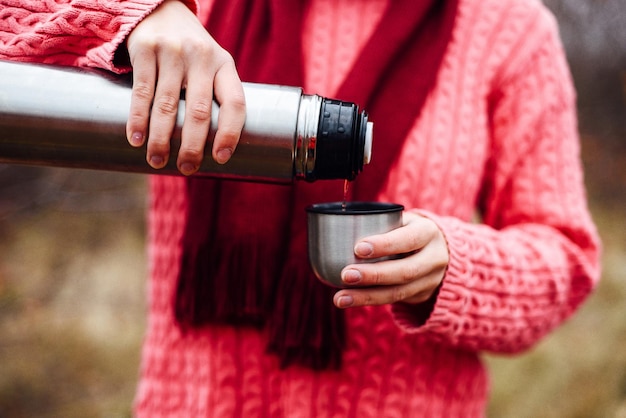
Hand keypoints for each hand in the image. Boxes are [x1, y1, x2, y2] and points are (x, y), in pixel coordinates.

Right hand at [125, 0, 245, 174]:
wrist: (160, 9)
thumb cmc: (190, 52)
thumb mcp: (211, 65)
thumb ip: (214, 96)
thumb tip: (210, 149)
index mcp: (224, 65)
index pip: (235, 103)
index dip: (230, 133)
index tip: (220, 158)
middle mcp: (202, 57)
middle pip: (199, 111)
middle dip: (192, 146)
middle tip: (187, 169)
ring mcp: (173, 52)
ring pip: (167, 105)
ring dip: (161, 139)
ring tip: (157, 161)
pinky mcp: (146, 49)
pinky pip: (142, 91)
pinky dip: (138, 119)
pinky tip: (136, 138)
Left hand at [333, 212, 448, 308]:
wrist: (440, 250)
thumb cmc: (408, 230)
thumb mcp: (402, 220)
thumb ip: (379, 223)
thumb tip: (337, 226)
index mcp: (428, 232)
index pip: (409, 239)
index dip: (385, 245)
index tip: (358, 248)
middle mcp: (435, 258)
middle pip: (405, 271)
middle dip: (373, 275)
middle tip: (345, 274)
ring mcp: (431, 280)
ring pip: (398, 292)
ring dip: (366, 297)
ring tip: (340, 298)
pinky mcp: (422, 296)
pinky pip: (394, 301)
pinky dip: (369, 301)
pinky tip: (348, 300)